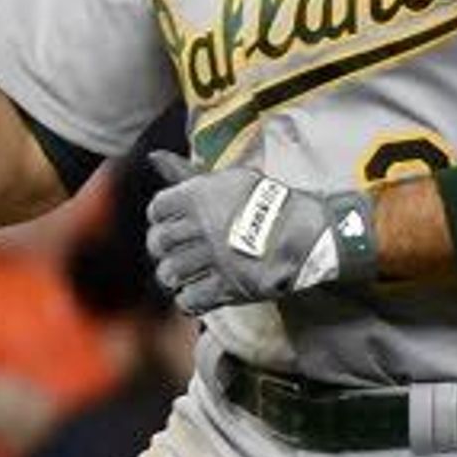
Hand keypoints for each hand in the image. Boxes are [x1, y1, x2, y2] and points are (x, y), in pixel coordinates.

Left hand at [142, 148, 379, 313]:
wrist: (303, 233)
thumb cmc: (266, 202)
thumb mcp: (227, 179)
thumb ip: (185, 173)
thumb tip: (153, 157)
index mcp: (199, 196)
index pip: (158, 208)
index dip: (160, 217)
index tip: (169, 222)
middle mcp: (201, 227)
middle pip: (160, 242)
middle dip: (162, 248)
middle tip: (172, 251)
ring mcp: (213, 258)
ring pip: (170, 273)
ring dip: (173, 275)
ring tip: (184, 274)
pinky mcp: (226, 286)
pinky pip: (189, 299)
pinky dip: (189, 299)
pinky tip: (197, 292)